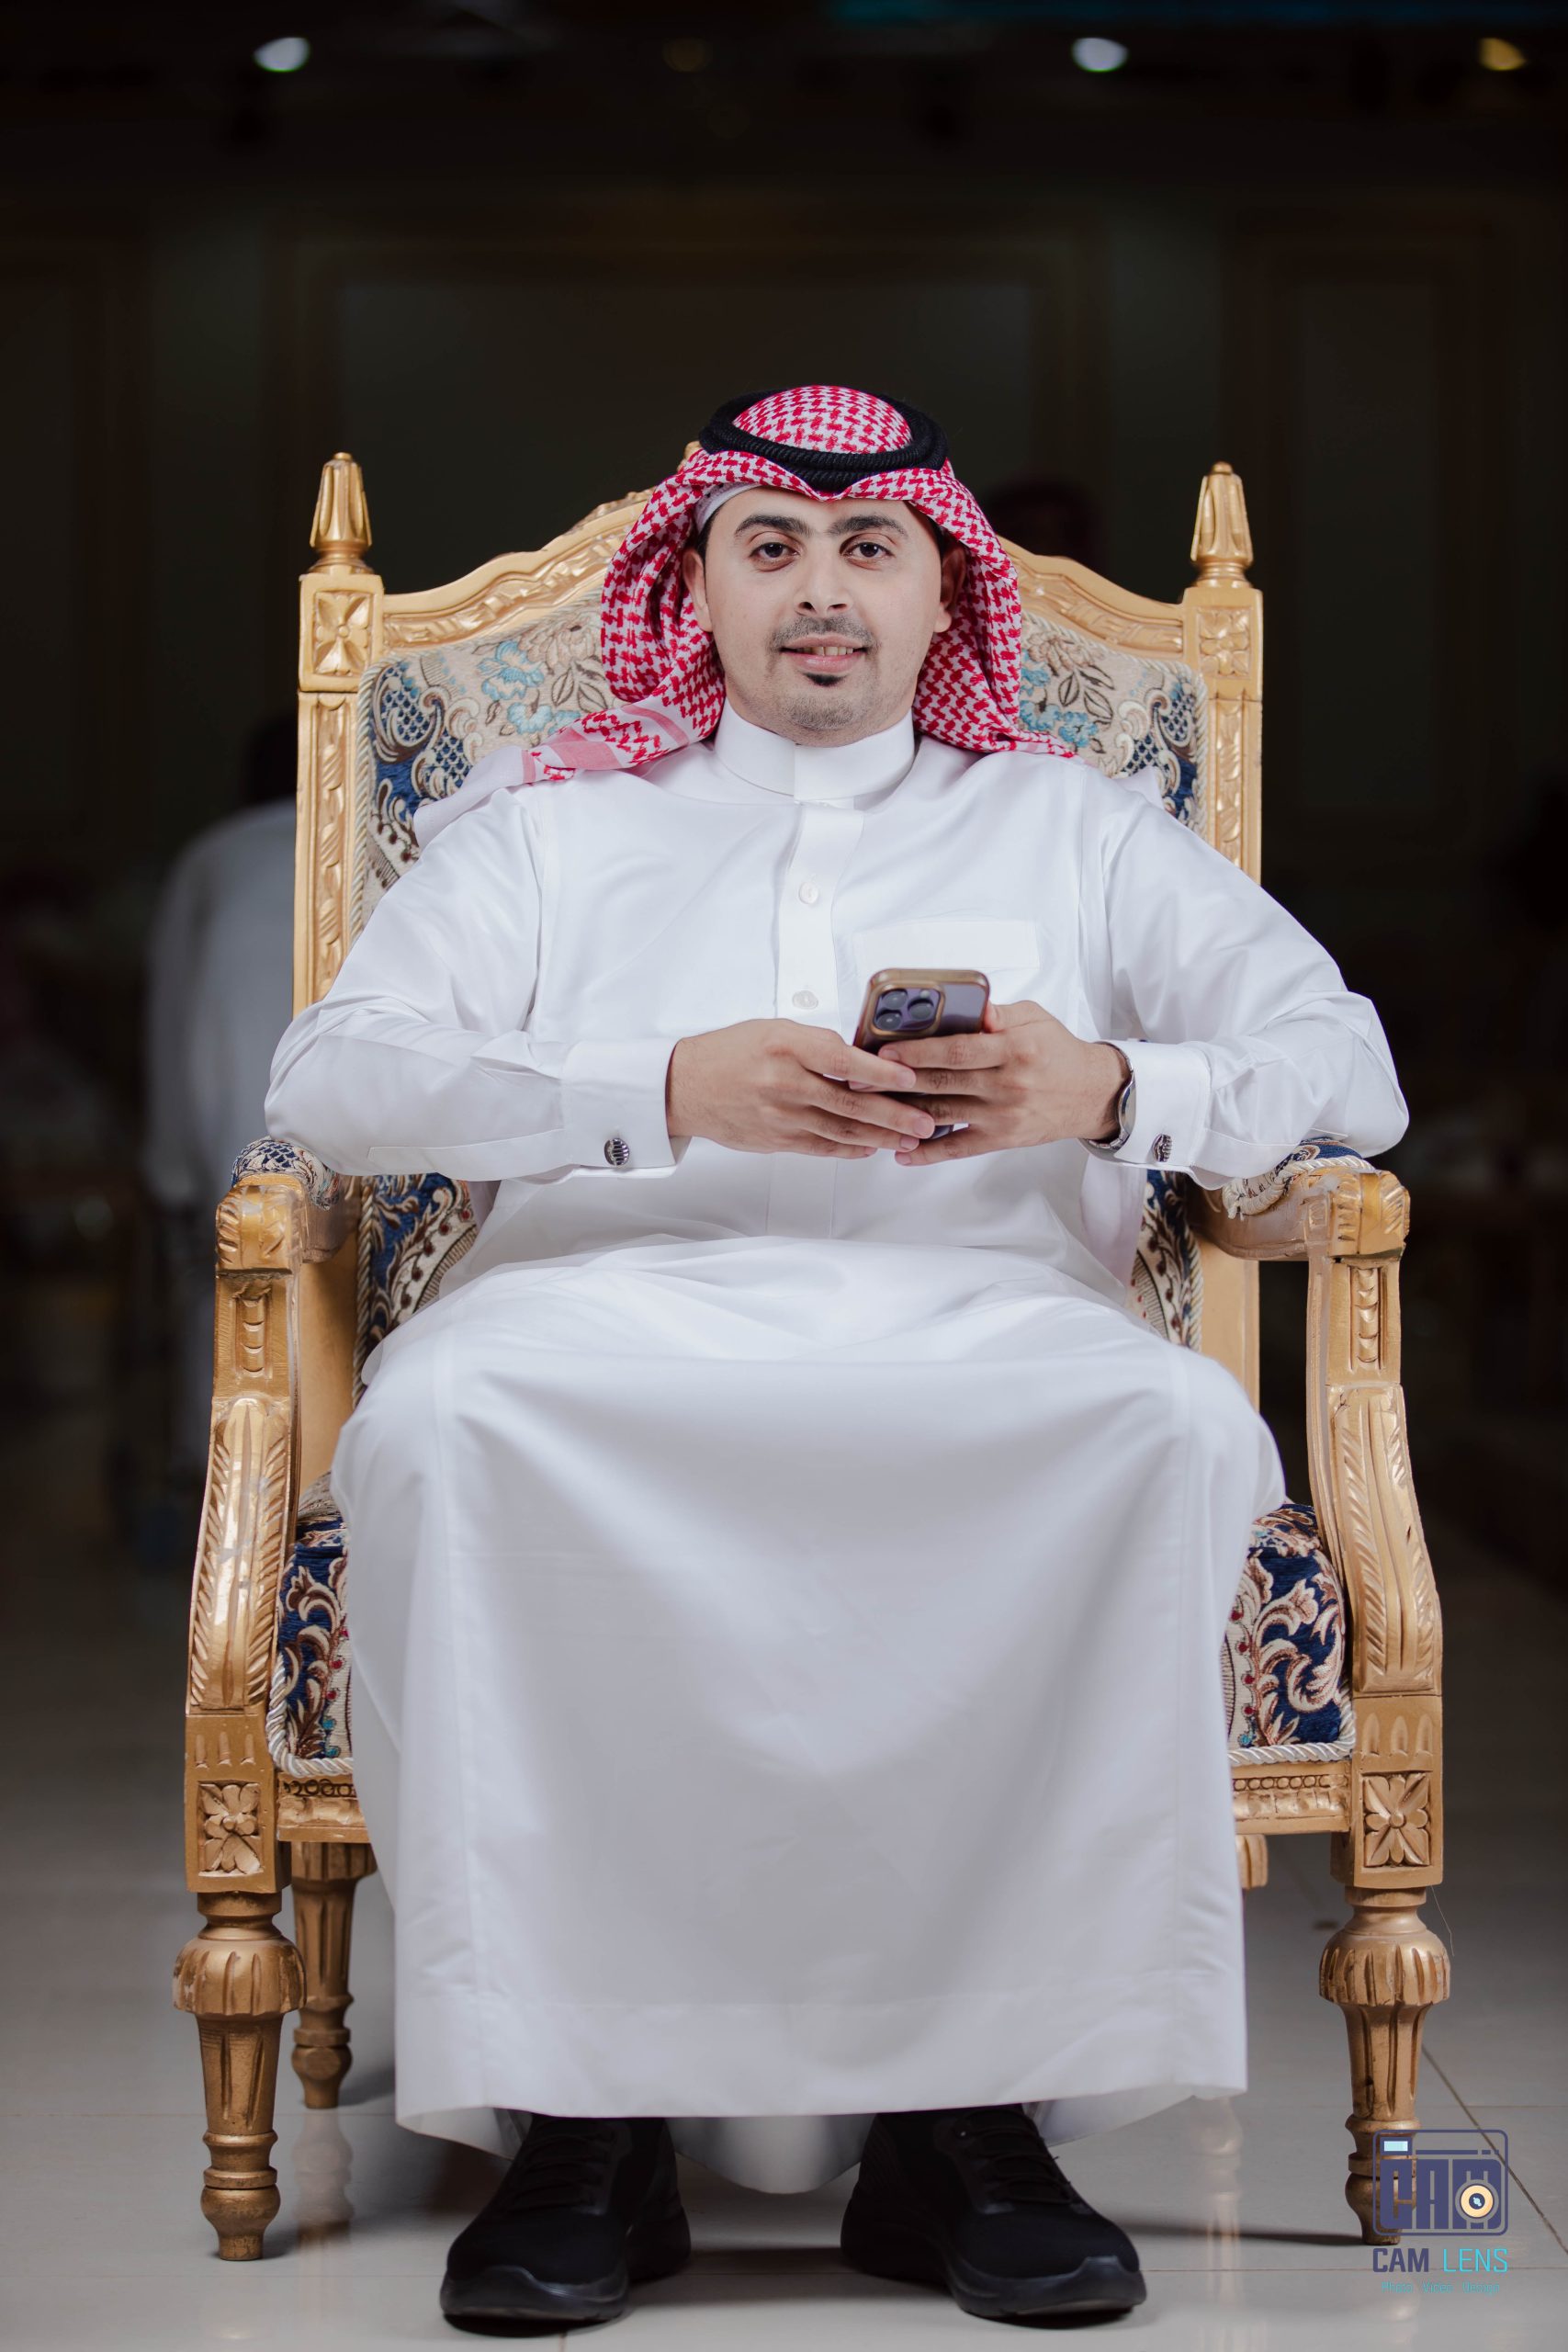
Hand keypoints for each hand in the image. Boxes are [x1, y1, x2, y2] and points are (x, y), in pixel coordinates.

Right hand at [666, 1019, 937, 1157]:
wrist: (684, 1086)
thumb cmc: (729, 1052)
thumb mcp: (773, 1030)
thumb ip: (816, 1043)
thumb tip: (861, 1059)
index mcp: (786, 1046)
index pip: (844, 1060)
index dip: (882, 1074)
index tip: (911, 1079)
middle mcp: (784, 1082)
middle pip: (850, 1102)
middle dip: (894, 1115)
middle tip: (926, 1120)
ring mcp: (780, 1115)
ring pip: (841, 1129)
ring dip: (880, 1136)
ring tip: (910, 1139)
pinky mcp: (775, 1139)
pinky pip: (821, 1147)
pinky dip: (850, 1148)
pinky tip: (872, 1148)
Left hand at [880, 999, 1127, 1166]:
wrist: (1091, 1094)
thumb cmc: (1058, 1052)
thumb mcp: (1034, 1019)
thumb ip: (998, 1014)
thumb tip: (971, 1008)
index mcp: (1014, 1049)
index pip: (957, 1050)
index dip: (917, 1052)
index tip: (885, 1051)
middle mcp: (1007, 1084)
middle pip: (943, 1082)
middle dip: (897, 1081)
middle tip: (860, 1079)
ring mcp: (1003, 1115)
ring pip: (944, 1114)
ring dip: (903, 1113)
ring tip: (870, 1109)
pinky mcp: (1001, 1139)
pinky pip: (958, 1147)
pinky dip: (928, 1153)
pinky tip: (902, 1152)